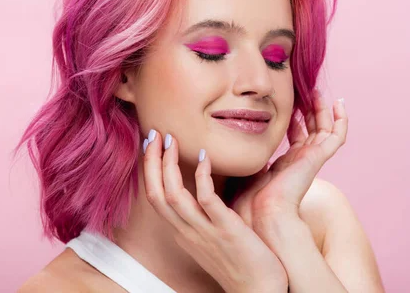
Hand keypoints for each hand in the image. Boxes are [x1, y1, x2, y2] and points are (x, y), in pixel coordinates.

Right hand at [142, 130, 288, 292]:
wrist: (260, 290)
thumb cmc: (240, 261)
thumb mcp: (211, 238)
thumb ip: (203, 215)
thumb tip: (203, 189)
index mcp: (182, 232)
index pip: (155, 197)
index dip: (150, 170)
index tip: (151, 146)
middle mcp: (187, 232)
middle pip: (156, 194)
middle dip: (151, 162)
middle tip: (153, 134)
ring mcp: (204, 232)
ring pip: (173, 195)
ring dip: (168, 164)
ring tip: (171, 139)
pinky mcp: (226, 230)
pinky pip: (206, 200)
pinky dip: (201, 177)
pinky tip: (204, 157)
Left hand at [227, 89, 347, 231]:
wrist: (262, 211)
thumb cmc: (251, 197)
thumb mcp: (247, 168)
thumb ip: (248, 156)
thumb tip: (235, 143)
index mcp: (287, 165)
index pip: (296, 138)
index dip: (294, 121)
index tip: (290, 106)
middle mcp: (302, 160)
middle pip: (313, 131)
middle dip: (311, 112)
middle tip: (307, 93)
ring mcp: (312, 159)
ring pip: (325, 130)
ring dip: (324, 111)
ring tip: (318, 93)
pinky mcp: (318, 158)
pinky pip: (336, 136)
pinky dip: (341, 120)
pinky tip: (339, 104)